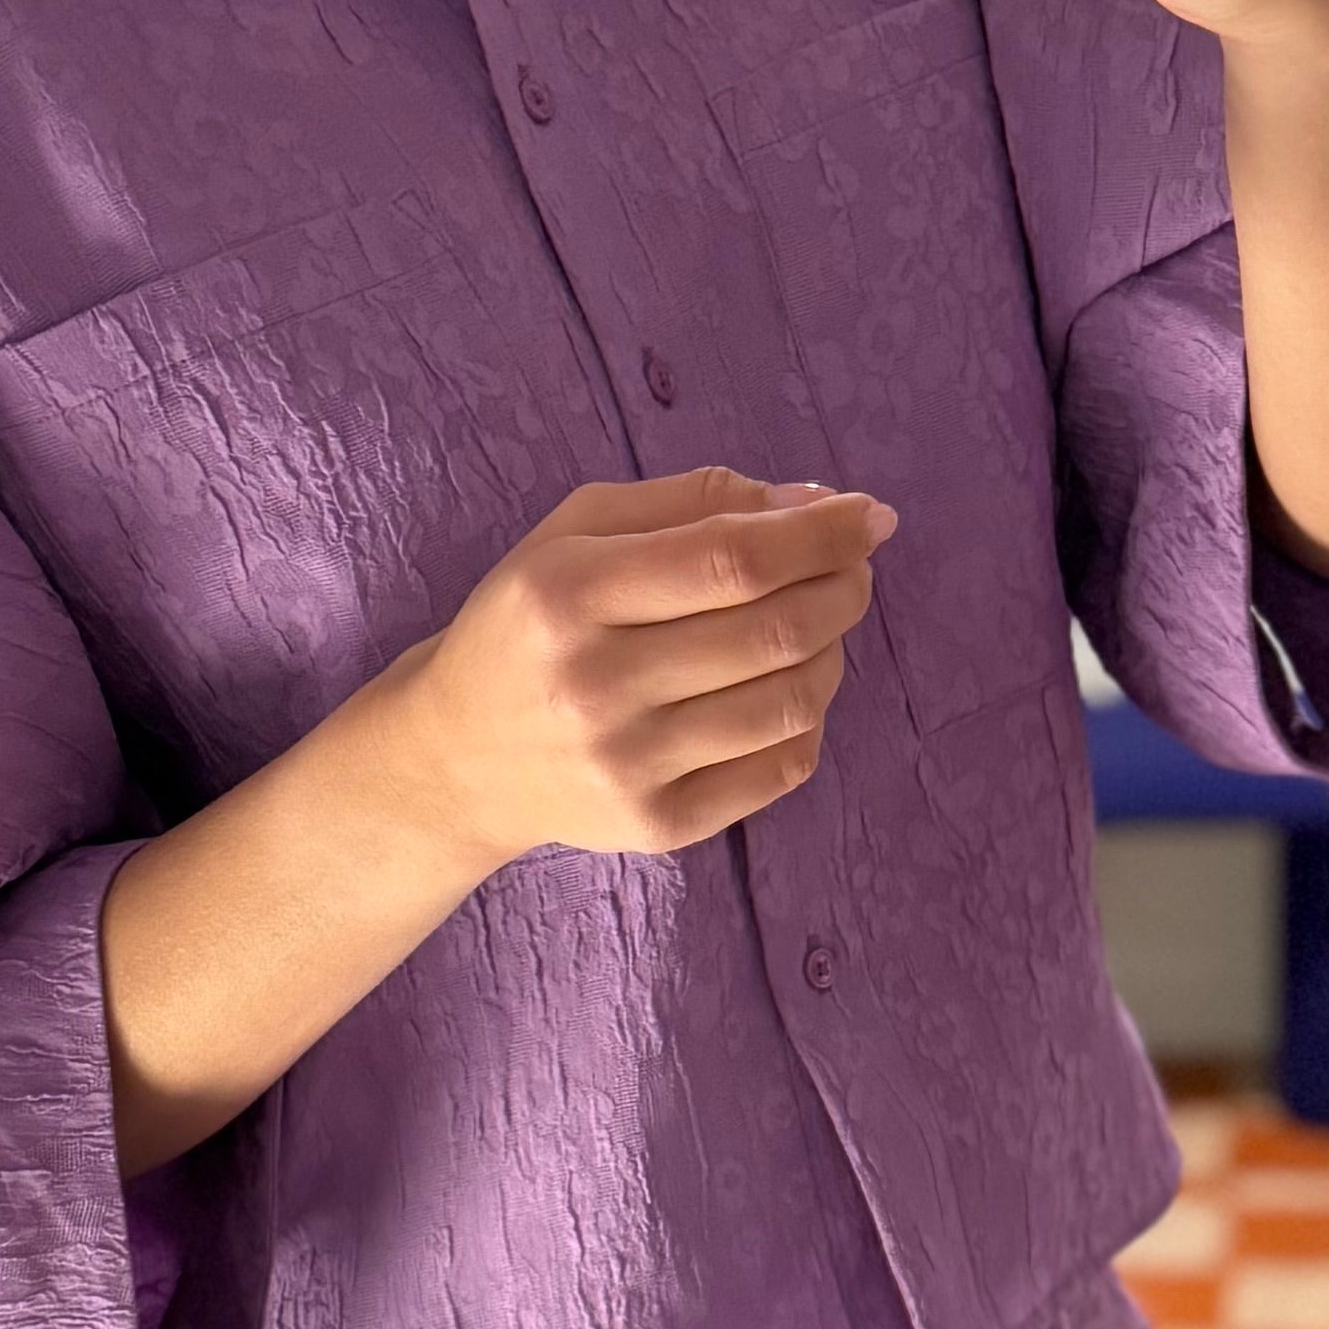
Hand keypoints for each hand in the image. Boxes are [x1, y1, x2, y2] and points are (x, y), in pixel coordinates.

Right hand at [394, 465, 894, 866]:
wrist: (458, 759)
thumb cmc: (532, 625)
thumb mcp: (575, 533)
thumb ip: (690, 501)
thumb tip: (810, 502)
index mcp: (569, 592)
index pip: (733, 559)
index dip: (820, 534)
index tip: (870, 515)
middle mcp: (596, 685)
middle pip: (773, 631)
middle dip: (842, 588)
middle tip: (854, 569)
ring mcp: (629, 766)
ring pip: (791, 702)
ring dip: (834, 651)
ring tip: (822, 623)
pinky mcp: (658, 826)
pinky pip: (782, 769)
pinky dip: (810, 718)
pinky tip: (790, 688)